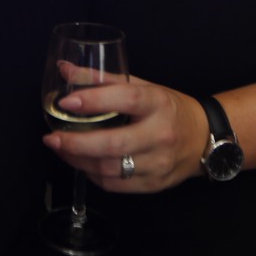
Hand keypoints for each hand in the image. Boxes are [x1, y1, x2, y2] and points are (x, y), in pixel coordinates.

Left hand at [42, 76, 209, 192]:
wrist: (204, 138)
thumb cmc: (169, 108)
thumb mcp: (143, 87)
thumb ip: (103, 79)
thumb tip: (64, 70)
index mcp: (158, 103)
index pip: (125, 99)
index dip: (94, 101)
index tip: (66, 102)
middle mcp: (160, 134)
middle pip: (113, 144)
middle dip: (76, 143)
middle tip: (52, 137)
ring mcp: (159, 162)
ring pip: (110, 169)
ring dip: (79, 161)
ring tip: (62, 149)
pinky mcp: (155, 184)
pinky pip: (116, 185)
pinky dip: (93, 175)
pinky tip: (82, 164)